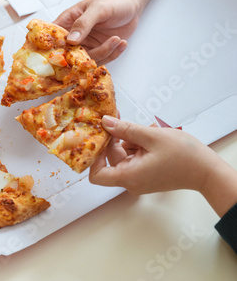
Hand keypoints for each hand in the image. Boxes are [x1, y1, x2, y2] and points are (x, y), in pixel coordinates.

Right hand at [54, 0, 140, 64]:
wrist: (131, 5)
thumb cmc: (113, 2)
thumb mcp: (98, 9)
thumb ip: (83, 23)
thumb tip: (71, 40)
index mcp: (68, 21)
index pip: (54, 36)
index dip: (53, 47)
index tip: (62, 54)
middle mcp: (75, 36)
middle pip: (69, 54)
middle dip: (83, 56)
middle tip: (98, 50)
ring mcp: (87, 45)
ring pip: (87, 59)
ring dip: (104, 52)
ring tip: (117, 39)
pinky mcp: (100, 51)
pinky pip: (103, 60)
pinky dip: (113, 53)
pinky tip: (122, 42)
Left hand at [89, 116, 219, 194]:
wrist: (207, 171)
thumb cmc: (184, 156)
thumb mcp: (152, 137)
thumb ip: (125, 129)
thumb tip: (105, 122)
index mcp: (128, 176)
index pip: (96, 175)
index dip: (93, 156)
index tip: (98, 137)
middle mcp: (130, 181)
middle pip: (111, 158)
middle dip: (116, 138)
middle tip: (121, 118)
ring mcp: (138, 178)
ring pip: (123, 155)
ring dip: (130, 139)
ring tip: (147, 129)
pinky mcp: (145, 174)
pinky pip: (134, 157)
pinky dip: (138, 145)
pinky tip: (150, 135)